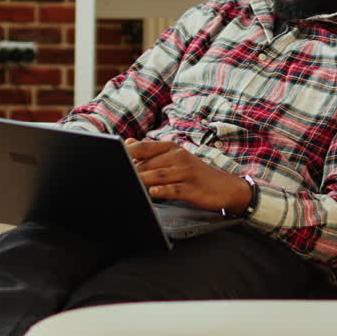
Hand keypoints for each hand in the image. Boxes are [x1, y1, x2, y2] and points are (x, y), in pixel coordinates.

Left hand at [124, 139, 251, 213]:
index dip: (126, 152)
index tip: (110, 156)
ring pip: (158, 175)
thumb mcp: (174, 158)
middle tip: (115, 176)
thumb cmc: (195, 174)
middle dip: (131, 171)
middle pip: (148, 164)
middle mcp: (178, 157)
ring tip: (128, 185)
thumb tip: (128, 142)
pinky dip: (162, 191)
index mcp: (171, 148)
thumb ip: (151, 151)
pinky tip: (152, 193)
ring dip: (142, 181)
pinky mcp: (192, 188)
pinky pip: (173, 189)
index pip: (144, 147)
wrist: (225, 187)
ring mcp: (186, 172)